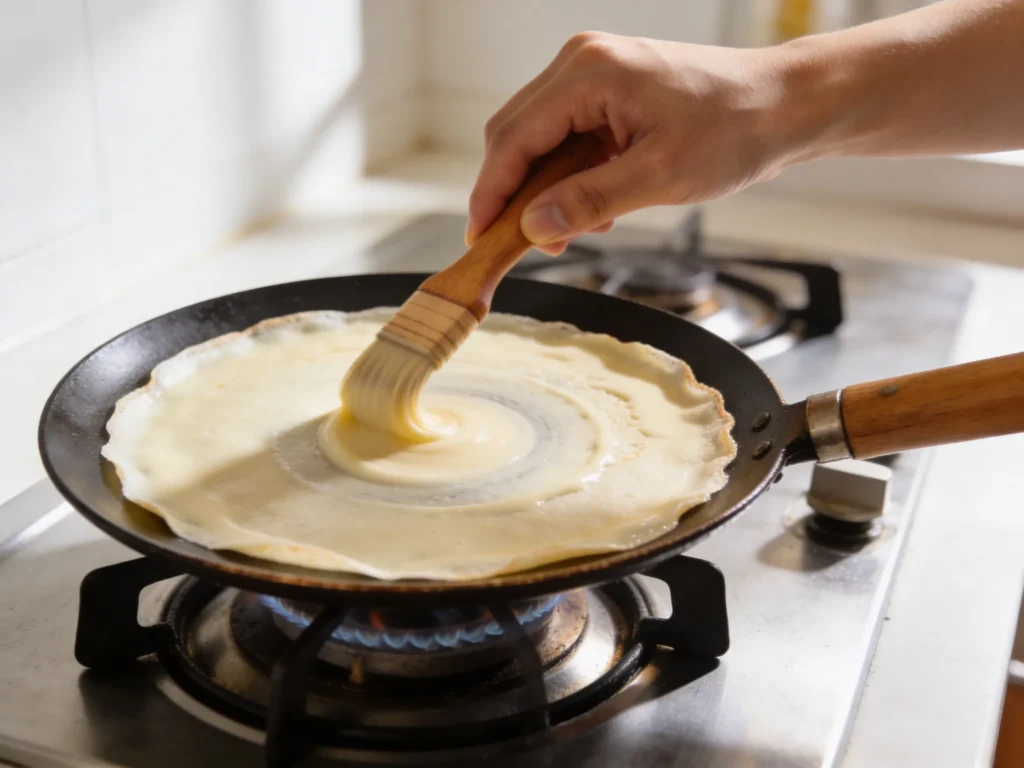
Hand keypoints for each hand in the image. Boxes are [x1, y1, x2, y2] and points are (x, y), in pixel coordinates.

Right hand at [466, 32, 792, 254]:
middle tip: (522, 246)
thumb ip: (591, 201)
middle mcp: (582, 63)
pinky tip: (599, 207)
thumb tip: (533, 227)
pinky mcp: (610, 90)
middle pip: (516, 134)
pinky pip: (569, 137)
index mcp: (588, 72)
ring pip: (541, 139)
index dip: (491, 193)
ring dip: (546, 189)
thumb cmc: (735, 129)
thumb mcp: (660, 177)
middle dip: (514, 194)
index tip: (479, 238)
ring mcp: (595, 73)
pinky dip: (571, 176)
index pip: (514, 138)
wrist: (786, 104)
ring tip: (573, 231)